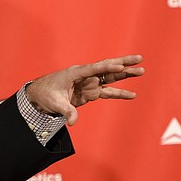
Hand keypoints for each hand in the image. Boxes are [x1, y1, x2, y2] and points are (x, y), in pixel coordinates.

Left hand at [25, 55, 144, 125]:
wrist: (39, 95)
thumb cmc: (45, 94)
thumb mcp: (54, 103)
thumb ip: (66, 111)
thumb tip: (73, 122)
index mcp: (75, 73)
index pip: (94, 69)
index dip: (107, 67)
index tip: (120, 65)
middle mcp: (85, 76)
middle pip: (107, 68)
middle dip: (123, 63)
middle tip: (139, 58)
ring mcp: (89, 84)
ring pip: (110, 78)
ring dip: (125, 75)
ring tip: (141, 71)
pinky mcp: (90, 93)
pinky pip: (107, 92)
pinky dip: (119, 93)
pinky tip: (132, 95)